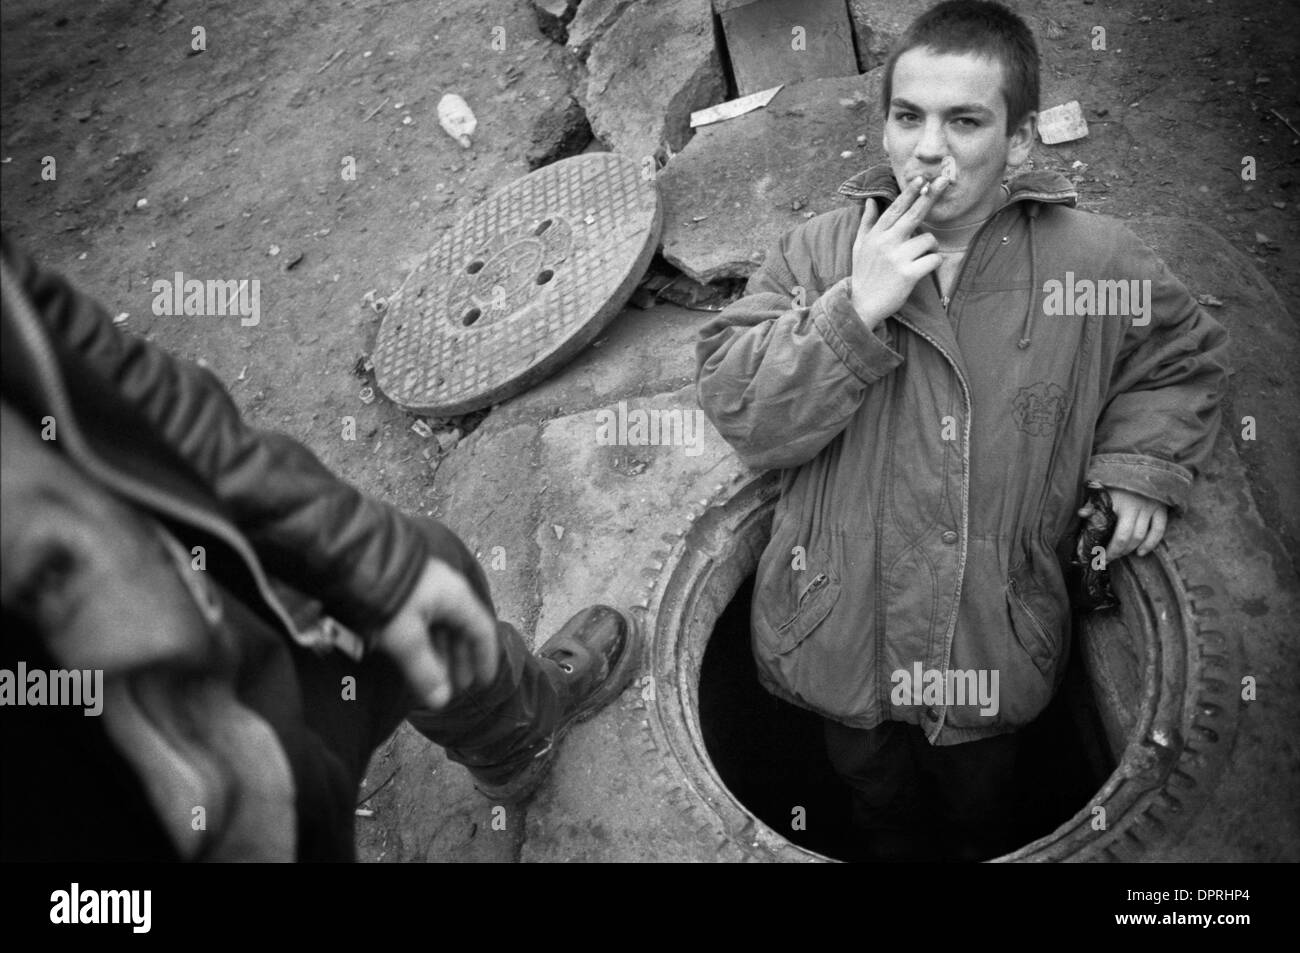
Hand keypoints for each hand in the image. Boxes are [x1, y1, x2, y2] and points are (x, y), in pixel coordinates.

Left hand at [371, 558, 499, 708]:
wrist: (353, 559)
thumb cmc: (387, 598)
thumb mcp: (406, 638)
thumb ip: (425, 671)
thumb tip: (441, 702)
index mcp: (457, 598)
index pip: (483, 630)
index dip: (486, 659)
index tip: (484, 683)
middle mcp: (447, 592)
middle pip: (462, 630)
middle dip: (460, 662)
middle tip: (457, 689)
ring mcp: (426, 590)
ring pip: (441, 627)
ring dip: (441, 655)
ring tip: (436, 679)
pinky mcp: (406, 591)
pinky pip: (425, 622)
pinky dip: (425, 644)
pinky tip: (417, 659)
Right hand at [849, 174, 950, 330]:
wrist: (862, 305)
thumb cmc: (863, 274)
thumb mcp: (859, 246)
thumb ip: (867, 222)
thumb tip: (870, 200)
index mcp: (876, 235)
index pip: (895, 209)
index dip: (910, 192)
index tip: (922, 178)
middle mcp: (886, 243)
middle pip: (914, 214)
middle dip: (931, 196)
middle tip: (945, 180)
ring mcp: (898, 258)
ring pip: (928, 239)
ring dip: (930, 247)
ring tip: (920, 257)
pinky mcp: (909, 274)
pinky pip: (933, 259)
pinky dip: (934, 262)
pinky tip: (924, 268)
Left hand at [1078, 488, 1167, 561]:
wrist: (1142, 467)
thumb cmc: (1117, 480)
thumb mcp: (1102, 488)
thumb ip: (1093, 502)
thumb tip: (1081, 514)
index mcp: (1117, 501)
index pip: (1110, 529)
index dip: (1106, 547)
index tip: (1096, 556)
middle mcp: (1135, 506)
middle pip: (1126, 537)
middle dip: (1116, 552)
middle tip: (1106, 560)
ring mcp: (1150, 508)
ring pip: (1141, 536)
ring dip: (1130, 549)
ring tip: (1118, 555)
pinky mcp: (1161, 509)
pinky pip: (1158, 531)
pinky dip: (1150, 544)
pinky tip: (1141, 553)